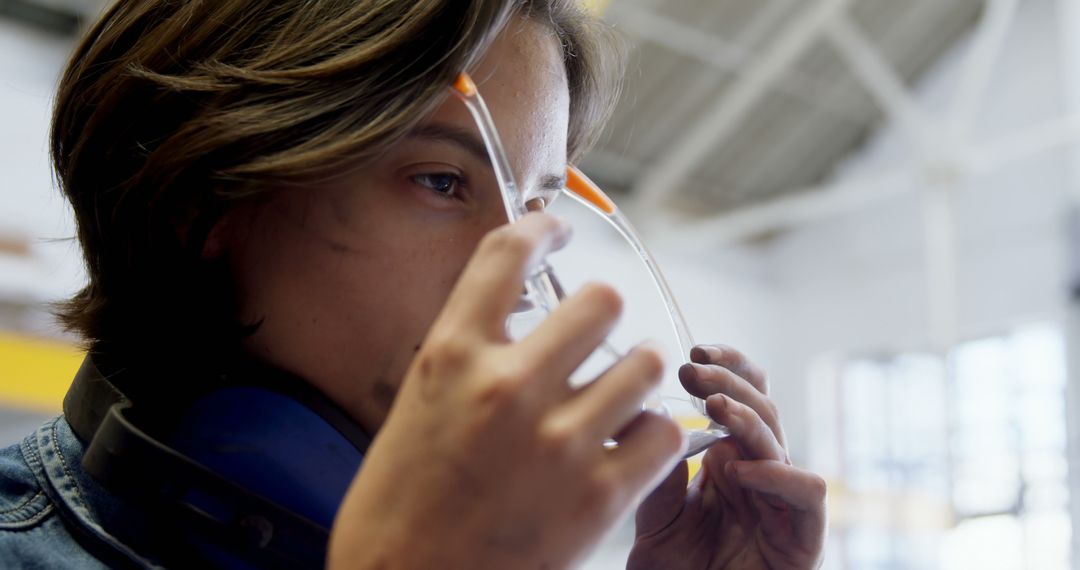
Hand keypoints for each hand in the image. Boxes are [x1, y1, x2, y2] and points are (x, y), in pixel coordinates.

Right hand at [328, 213, 685, 569]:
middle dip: (602, 313)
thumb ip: (470, 356)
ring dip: (634, 376)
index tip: (559, 231)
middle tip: (594, 340)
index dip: (543, 227)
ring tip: (615, 399)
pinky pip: (661, 434)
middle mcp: (506, 386)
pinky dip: (651, 436)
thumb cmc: (399, 506)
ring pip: (646, 363)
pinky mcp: (598, 496)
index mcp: (451, 357)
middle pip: (602, 300)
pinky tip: (627, 447)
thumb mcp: (417, 406)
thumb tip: (520, 320)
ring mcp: (558, 441)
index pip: (508, 253)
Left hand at [627, 345, 826, 569]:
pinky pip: (807, 491)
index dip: (727, 366)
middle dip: (729, 380)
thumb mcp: (654, 515)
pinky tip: (741, 467)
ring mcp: (783, 501)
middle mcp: (761, 472)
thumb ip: (658, 471)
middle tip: (693, 369)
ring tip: (711, 404)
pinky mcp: (804, 536)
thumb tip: (652, 415)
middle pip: (762, 407)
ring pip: (780, 441)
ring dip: (747, 416)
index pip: (741, 395)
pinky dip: (778, 473)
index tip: (694, 352)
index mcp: (730, 458)